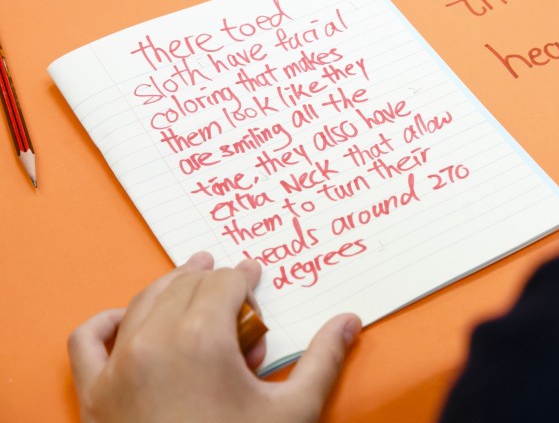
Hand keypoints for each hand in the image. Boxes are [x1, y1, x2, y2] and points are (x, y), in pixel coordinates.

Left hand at [68, 252, 360, 422]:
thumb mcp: (294, 412)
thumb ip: (322, 360)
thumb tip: (348, 321)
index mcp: (201, 340)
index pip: (224, 283)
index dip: (244, 274)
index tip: (254, 272)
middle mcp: (153, 343)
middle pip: (185, 285)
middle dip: (213, 279)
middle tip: (235, 284)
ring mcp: (117, 369)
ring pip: (142, 302)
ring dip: (170, 288)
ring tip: (191, 285)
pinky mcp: (93, 396)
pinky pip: (88, 340)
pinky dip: (108, 321)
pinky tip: (128, 321)